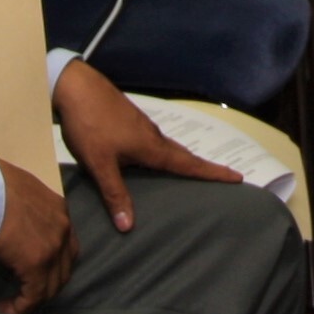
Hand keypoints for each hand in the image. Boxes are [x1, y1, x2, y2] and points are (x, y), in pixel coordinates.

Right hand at [0, 165, 77, 313]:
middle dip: (47, 285)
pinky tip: (4, 308)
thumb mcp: (17, 194)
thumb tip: (9, 230)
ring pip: (52, 286)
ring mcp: (54, 247)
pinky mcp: (38, 264)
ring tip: (14, 304)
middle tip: (26, 293)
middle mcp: (63, 229)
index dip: (52, 265)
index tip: (31, 274)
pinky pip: (34, 296)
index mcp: (59, 209)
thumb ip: (23, 213)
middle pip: (64, 268)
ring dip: (34, 299)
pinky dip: (21, 307)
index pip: (65, 246)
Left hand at [52, 58, 240, 233]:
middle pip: (184, 154)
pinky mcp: (129, 119)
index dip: (213, 173)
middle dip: (203, 167)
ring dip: (183, 159)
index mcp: (151, 147)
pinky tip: (153, 158)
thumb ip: (115, 194)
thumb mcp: (100, 164)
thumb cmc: (90, 124)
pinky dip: (164, 153)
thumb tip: (129, 227)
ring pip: (168, 147)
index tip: (237, 177)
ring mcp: (141, 125)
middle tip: (223, 177)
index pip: (190, 164)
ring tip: (191, 172)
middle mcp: (152, 135)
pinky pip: (154, 141)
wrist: (75, 86)